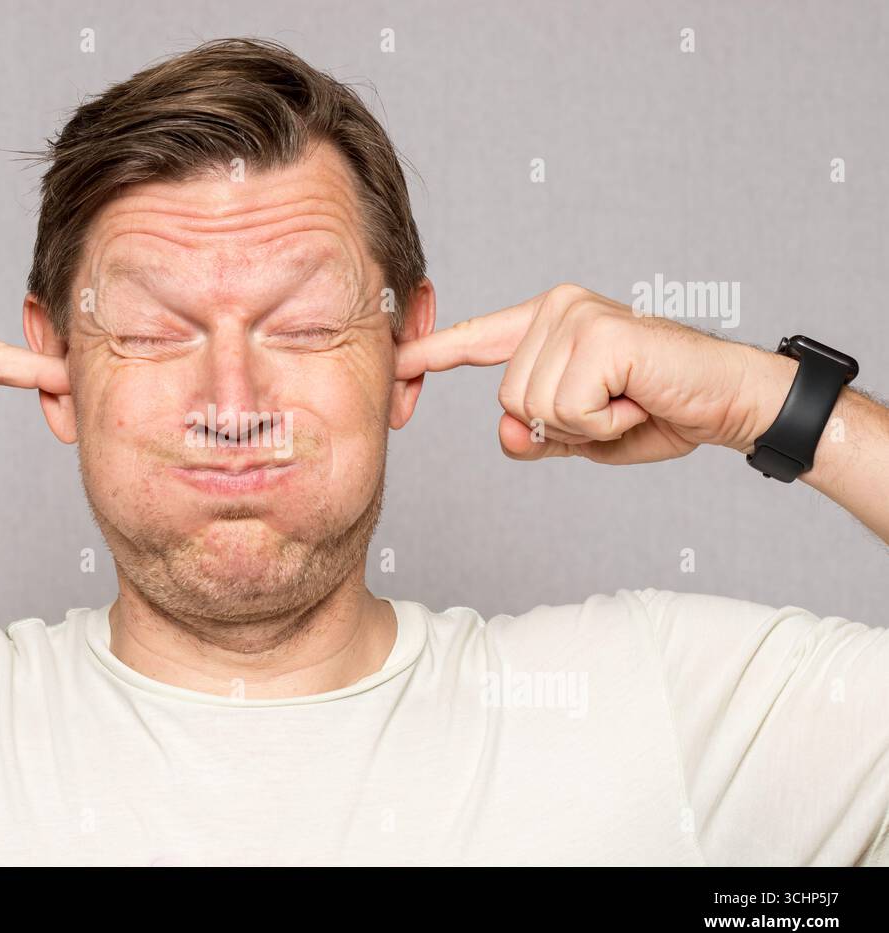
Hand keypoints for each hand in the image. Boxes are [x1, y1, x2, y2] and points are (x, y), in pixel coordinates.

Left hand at [396, 283, 774, 463]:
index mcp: (546, 323)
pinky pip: (568, 410)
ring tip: (627, 401)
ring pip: (533, 407)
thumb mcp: (582, 433)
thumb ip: (537, 434)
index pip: (476, 341)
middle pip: (508, 399)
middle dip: (560, 424)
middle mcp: (556, 309)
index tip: (393, 367)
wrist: (727, 401)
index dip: (430, 356)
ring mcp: (576, 317)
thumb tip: (508, 433)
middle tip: (615, 406)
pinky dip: (605, 423)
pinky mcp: (599, 335)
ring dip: (586, 424)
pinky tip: (636, 401)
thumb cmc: (658, 409)